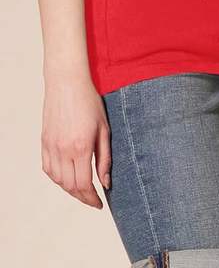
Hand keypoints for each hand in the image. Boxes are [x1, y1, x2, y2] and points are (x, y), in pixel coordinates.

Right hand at [41, 71, 110, 207]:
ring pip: (58, 180)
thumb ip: (104, 157)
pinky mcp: (44, 143)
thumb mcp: (104, 128)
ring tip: (83, 190)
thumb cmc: (90, 103)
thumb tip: (106, 182)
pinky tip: (67, 178)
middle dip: (82, 197)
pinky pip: (48, 169)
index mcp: (80, 147)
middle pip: (70, 186)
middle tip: (93, 200)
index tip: (100, 204)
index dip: (92, 198)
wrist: (67, 84)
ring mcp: (51, 147)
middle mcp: (63, 151)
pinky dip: (57, 178)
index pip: (84, 184)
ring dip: (70, 189)